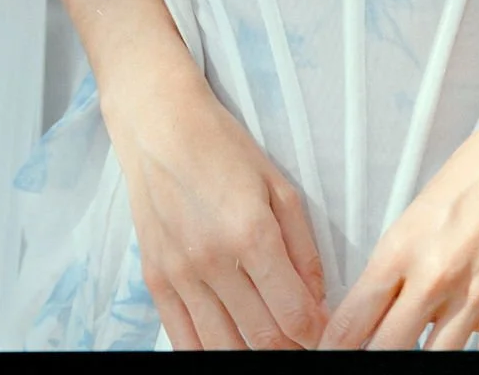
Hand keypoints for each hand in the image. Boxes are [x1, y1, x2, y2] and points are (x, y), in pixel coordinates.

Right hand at [106, 66, 328, 350]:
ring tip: (270, 342)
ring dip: (253, 354)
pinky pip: (183, 340)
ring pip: (224, 348)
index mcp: (251, 233)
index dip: (315, 333)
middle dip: (290, 346)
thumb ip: (303, 247)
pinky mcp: (155, 280)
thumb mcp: (278, 185)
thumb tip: (317, 300)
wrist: (160, 127)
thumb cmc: (223, 148)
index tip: (323, 332)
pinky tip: (230, 346)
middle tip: (301, 339)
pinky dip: (210, 352)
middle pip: (262, 338)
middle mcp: (213, 261)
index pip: (293, 314)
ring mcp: (180, 275)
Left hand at [317, 91, 478, 352]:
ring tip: (416, 348)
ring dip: (420, 358)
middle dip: (373, 356)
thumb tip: (384, 305)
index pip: (354, 317)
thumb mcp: (421, 208)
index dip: (336, 344)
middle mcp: (436, 276)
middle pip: (387, 348)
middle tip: (370, 355)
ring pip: (432, 360)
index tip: (330, 352)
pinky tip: (459, 350)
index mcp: (404, 245)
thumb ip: (400, 260)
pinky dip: (469, 358)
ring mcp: (477, 297)